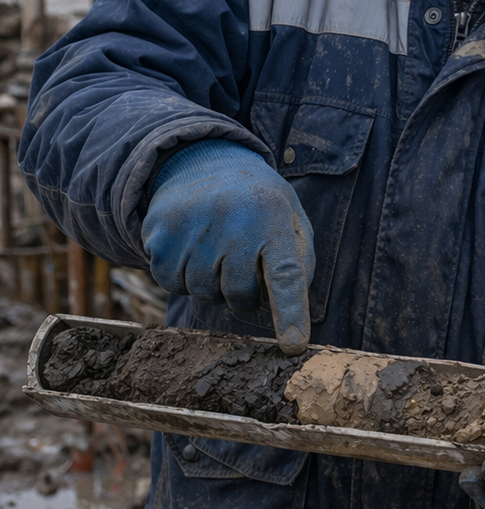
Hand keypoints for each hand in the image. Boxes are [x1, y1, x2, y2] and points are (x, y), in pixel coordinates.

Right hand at [142, 139, 314, 353]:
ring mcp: (193, 230)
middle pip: (240, 295)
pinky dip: (183, 276)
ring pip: (204, 294)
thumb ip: (300, 259)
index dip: (291, 314)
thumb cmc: (256, 202)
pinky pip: (172, 284)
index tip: (294, 346)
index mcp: (274, 221)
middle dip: (244, 293)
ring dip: (212, 283)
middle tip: (243, 263)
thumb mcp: (290, 216)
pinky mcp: (160, 236)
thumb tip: (294, 307)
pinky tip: (192, 248)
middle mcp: (234, 224)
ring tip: (217, 247)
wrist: (202, 162)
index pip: (287, 275)